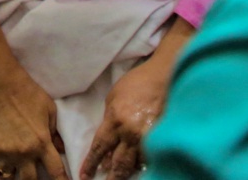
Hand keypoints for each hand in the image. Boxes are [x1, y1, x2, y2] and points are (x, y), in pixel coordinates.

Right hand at [0, 70, 68, 179]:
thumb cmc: (28, 93)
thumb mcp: (49, 109)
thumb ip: (55, 131)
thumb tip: (61, 148)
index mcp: (42, 143)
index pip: (56, 170)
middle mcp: (24, 153)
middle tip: (34, 177)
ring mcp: (4, 152)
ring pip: (7, 177)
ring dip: (10, 177)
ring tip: (11, 175)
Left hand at [80, 58, 170, 178]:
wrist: (163, 76)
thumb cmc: (136, 84)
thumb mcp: (113, 98)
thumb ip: (108, 121)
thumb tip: (107, 144)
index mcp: (114, 121)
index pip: (99, 148)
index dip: (91, 164)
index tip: (85, 176)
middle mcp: (130, 132)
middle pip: (118, 163)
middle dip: (111, 177)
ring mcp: (147, 136)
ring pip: (136, 163)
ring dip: (127, 172)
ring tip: (120, 177)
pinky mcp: (161, 136)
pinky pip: (151, 156)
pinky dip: (143, 163)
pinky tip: (139, 167)